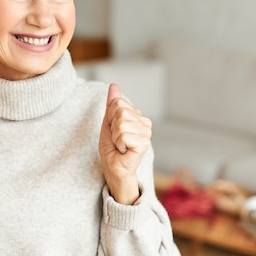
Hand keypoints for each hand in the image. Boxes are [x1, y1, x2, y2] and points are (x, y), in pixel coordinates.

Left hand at [99, 84, 151, 204]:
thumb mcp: (108, 123)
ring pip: (121, 123)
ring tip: (121, 146)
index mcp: (137, 115)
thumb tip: (114, 86)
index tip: (113, 130)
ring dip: (115, 137)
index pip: (118, 102)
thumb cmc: (112, 148)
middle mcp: (145, 122)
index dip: (110, 117)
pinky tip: (125, 150)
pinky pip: (123, 135)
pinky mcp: (144, 143)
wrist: (114, 169)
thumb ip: (111, 104)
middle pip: (120, 111)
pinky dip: (119, 144)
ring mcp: (146, 132)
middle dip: (112, 127)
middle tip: (117, 140)